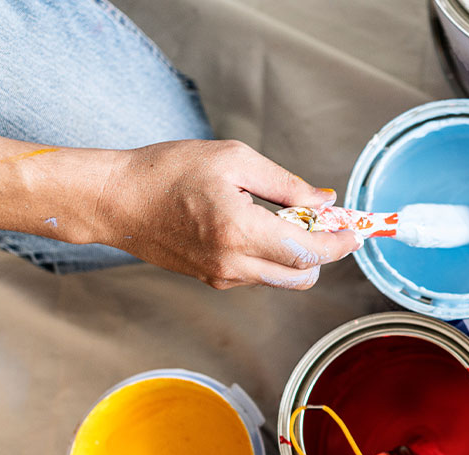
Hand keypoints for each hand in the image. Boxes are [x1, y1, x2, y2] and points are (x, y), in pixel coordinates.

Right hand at [91, 139, 360, 289]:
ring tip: (282, 215)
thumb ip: (286, 184)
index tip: (354, 230)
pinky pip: (258, 274)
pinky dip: (271, 255)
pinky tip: (256, 225)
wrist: (114, 199)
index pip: (310, 252)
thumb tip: (325, 201)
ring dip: (296, 253)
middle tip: (321, 219)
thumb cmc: (167, 171)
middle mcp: (233, 264)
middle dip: (322, 252)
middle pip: (303, 276)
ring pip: (281, 277)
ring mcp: (222, 277)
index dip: (340, 243)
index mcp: (241, 232)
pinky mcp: (212, 279)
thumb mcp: (235, 160)